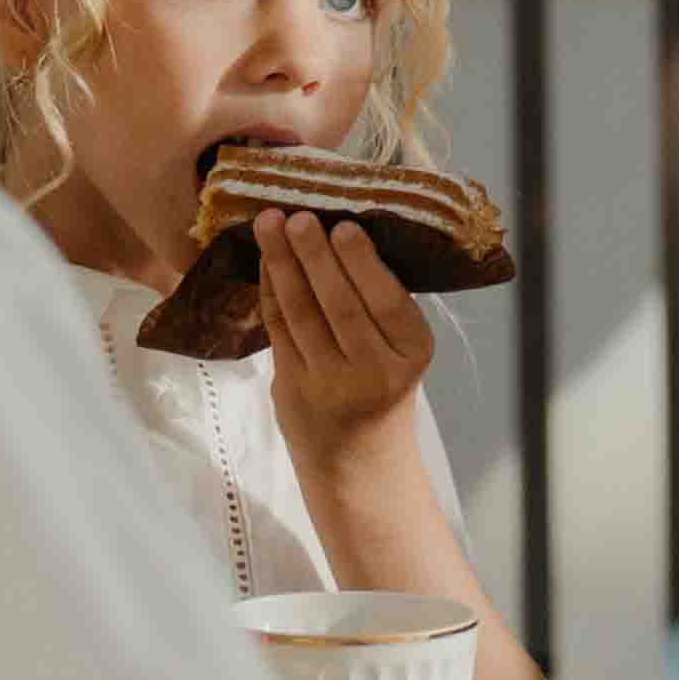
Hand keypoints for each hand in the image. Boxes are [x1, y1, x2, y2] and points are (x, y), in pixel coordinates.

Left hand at [257, 212, 435, 461]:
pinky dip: (269, 289)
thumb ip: (381, 307)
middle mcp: (375, 371)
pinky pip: (278, 329)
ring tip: (269, 224)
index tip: (343, 225)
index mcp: (412, 352)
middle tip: (298, 216)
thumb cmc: (383, 389)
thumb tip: (342, 230)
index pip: (386, 301)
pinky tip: (266, 260)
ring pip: (302, 313)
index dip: (361, 263)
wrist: (360, 463)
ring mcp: (330, 384)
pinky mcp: (292, 389)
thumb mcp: (401, 352)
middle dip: (315, 256)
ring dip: (283, 264)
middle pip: (340, 304)